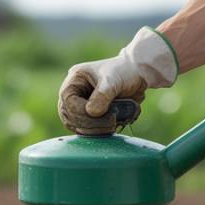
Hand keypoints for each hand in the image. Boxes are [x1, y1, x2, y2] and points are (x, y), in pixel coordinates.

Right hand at [58, 27, 177, 134]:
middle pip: (70, 116)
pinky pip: (88, 130)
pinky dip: (99, 132)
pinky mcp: (89, 117)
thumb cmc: (124, 72)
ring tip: (113, 125)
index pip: (68, 102)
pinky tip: (112, 127)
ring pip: (78, 126)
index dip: (82, 112)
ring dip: (95, 130)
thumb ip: (103, 95)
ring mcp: (80, 107)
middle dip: (89, 124)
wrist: (136, 76)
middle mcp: (74, 94)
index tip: (101, 114)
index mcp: (74, 80)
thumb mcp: (113, 80)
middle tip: (111, 124)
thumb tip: (91, 112)